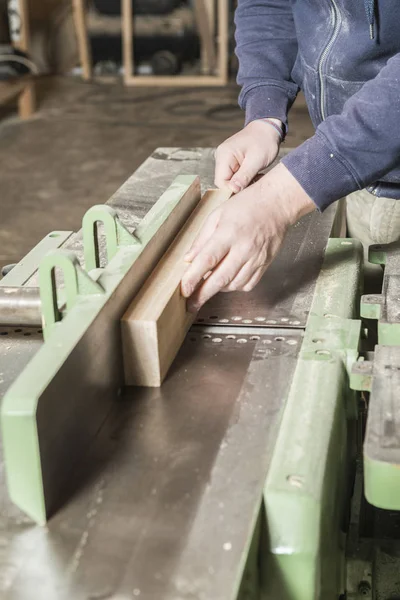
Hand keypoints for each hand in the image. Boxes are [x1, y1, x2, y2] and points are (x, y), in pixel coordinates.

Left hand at [181, 164, 315, 311]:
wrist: (276, 204)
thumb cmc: (247, 206)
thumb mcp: (217, 215)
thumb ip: (202, 239)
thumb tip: (189, 259)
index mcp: (228, 233)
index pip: (207, 260)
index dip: (193, 278)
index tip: (184, 290)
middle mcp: (243, 249)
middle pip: (220, 279)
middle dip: (203, 295)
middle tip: (191, 305)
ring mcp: (256, 259)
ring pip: (233, 285)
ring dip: (219, 288)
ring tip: (210, 283)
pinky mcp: (264, 265)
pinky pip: (247, 285)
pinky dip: (235, 286)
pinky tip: (229, 279)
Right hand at [215, 119, 281, 192]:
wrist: (268, 128)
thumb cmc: (264, 141)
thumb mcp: (256, 160)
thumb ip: (244, 176)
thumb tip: (233, 190)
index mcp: (224, 155)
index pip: (221, 182)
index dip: (232, 190)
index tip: (248, 190)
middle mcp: (221, 157)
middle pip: (224, 182)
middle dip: (239, 187)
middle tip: (255, 182)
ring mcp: (225, 159)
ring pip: (230, 180)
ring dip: (243, 183)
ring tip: (256, 176)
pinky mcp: (231, 162)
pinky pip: (234, 176)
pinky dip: (244, 179)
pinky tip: (254, 174)